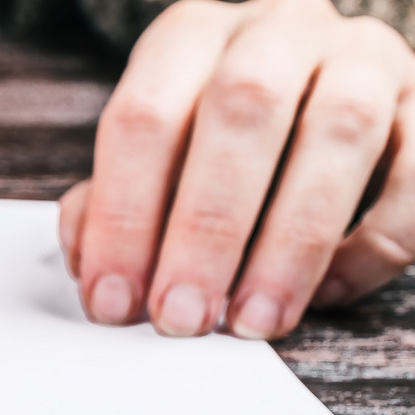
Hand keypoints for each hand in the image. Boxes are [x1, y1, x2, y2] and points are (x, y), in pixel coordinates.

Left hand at [60, 0, 414, 338]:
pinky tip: (324, 292)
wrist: (313, 81)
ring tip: (251, 320)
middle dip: (205, 230)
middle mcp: (276, 31)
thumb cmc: (211, 135)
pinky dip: (371, 245)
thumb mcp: (152, 153)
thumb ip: (110, 202)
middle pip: (241, 112)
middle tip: (182, 315)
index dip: (124, 216)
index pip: (144, 116)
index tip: (115, 298)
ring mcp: (360, 58)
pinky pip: (414, 174)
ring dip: (289, 244)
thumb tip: (95, 269)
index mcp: (190, 35)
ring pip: (336, 134)